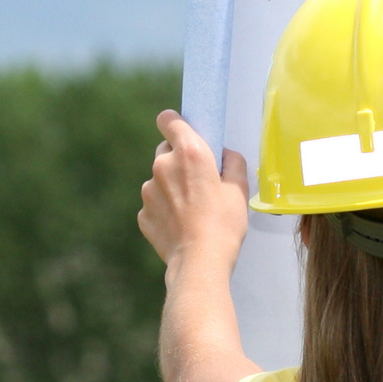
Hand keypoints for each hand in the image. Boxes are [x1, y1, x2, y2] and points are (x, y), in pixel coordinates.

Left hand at [137, 110, 249, 282]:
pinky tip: (181, 224)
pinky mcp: (143, 213)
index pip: (168, 119)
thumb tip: (225, 155)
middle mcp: (163, 165)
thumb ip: (232, 163)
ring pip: (159, 179)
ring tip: (192, 209)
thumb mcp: (239, 189)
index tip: (184, 132)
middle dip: (178, 159)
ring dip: (171, 186)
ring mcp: (148, 190)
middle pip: (165, 150)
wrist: (200, 262)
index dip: (175, 123)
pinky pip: (154, 203)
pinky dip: (165, 209)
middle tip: (197, 179)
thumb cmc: (224, 223)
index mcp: (188, 152)